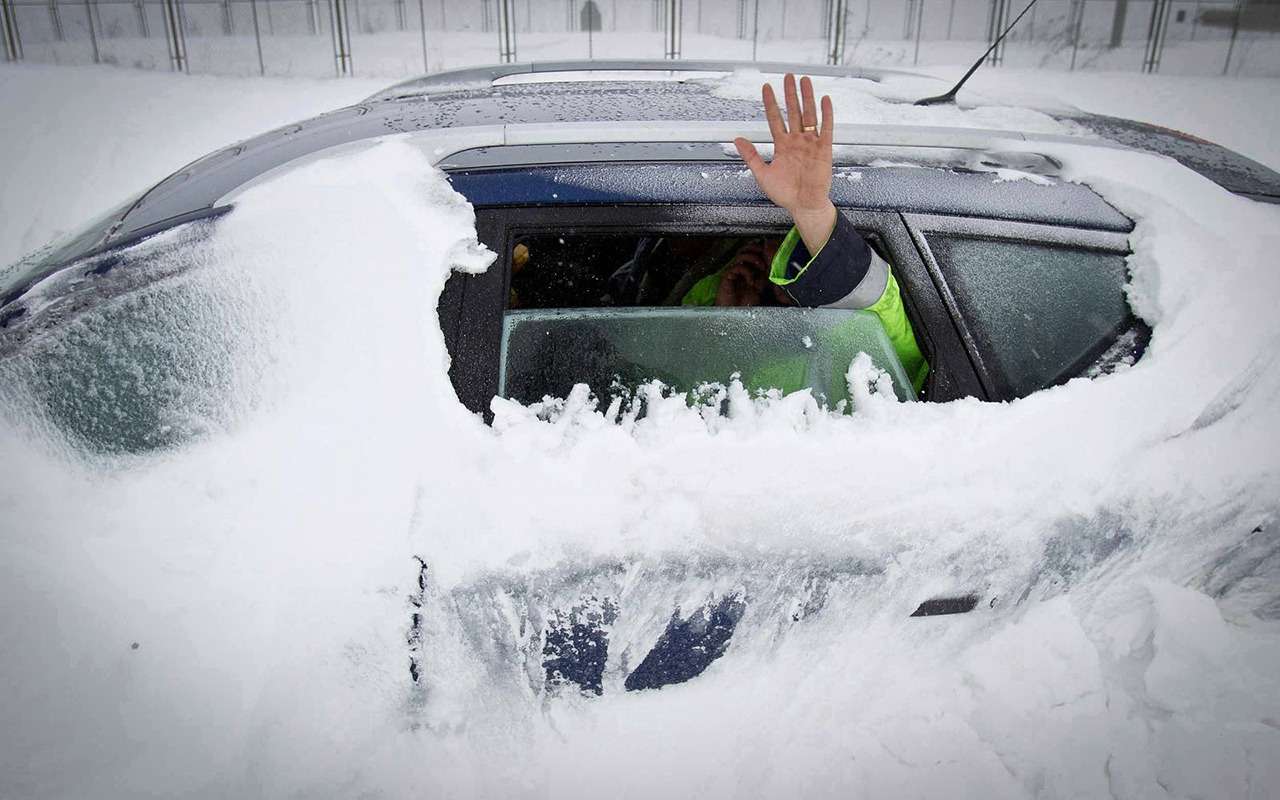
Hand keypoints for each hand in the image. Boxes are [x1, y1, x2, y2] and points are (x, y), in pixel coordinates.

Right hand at [715, 243, 770, 305]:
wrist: (734, 314)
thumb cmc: (746, 303)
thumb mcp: (761, 287)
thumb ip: (765, 275)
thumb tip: (774, 262)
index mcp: (748, 268)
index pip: (753, 252)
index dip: (761, 249)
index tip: (770, 251)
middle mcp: (741, 268)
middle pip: (745, 249)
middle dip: (756, 249)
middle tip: (765, 254)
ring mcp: (734, 272)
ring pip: (741, 255)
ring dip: (753, 258)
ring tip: (761, 267)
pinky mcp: (727, 277)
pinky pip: (736, 267)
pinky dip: (747, 272)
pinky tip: (751, 281)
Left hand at [734, 74, 836, 254]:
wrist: (803, 205)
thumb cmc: (785, 193)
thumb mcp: (762, 174)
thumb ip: (750, 156)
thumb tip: (737, 139)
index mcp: (782, 145)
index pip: (775, 119)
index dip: (771, 103)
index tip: (766, 87)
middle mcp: (797, 141)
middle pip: (793, 111)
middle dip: (790, 93)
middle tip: (788, 76)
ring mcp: (810, 143)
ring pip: (809, 115)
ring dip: (807, 97)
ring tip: (804, 80)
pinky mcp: (824, 150)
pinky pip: (826, 128)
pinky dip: (826, 114)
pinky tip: (824, 100)